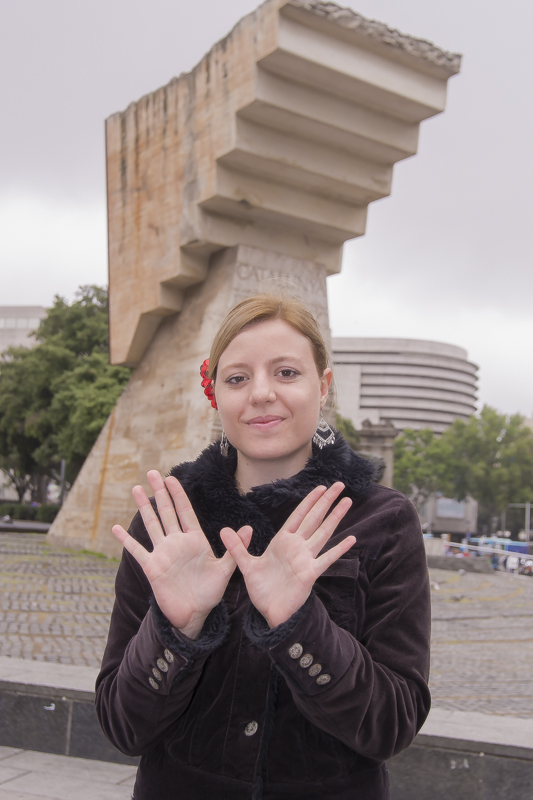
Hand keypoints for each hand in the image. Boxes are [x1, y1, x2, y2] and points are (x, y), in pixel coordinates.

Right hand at [112, 471, 251, 638]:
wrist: (194, 615)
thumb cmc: (210, 592)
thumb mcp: (225, 570)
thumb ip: (233, 549)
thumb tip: (248, 529)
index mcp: (195, 540)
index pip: (185, 511)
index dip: (178, 495)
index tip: (172, 478)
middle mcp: (177, 542)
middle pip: (166, 512)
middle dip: (160, 492)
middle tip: (152, 472)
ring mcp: (163, 553)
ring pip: (152, 525)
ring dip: (143, 508)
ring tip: (136, 489)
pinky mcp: (152, 567)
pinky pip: (137, 551)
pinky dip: (126, 540)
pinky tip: (115, 528)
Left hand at [220, 482, 354, 627]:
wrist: (269, 612)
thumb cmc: (261, 589)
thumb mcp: (246, 565)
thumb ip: (237, 547)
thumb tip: (223, 530)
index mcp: (283, 541)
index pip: (298, 515)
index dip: (309, 501)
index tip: (320, 487)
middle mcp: (297, 547)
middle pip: (314, 518)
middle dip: (326, 501)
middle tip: (340, 485)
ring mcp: (305, 559)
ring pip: (323, 533)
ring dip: (335, 517)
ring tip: (347, 502)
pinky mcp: (310, 574)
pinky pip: (327, 558)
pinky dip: (339, 549)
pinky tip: (351, 539)